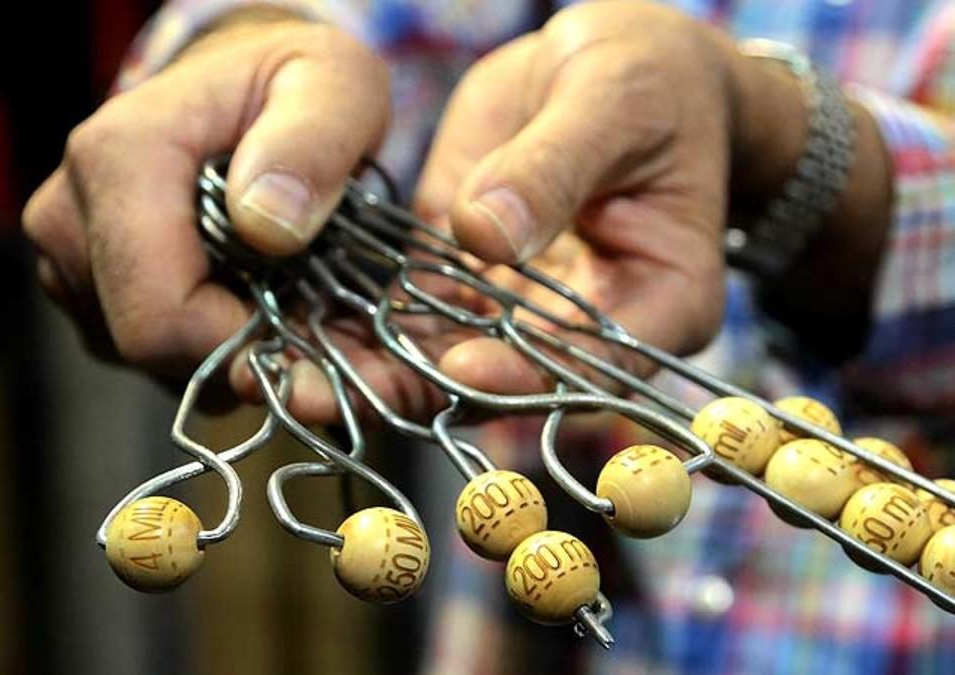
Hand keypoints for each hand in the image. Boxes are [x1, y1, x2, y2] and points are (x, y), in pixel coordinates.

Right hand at [22, 11, 389, 375]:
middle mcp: (70, 213)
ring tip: (288, 294)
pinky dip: (212, 344)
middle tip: (314, 313)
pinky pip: (150, 355)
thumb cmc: (297, 84)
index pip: (160, 315)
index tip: (312, 329)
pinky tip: (255, 299)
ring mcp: (70, 258)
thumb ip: (313, 146)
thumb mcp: (336, 87)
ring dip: (232, 350)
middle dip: (244, 350)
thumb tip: (266, 227)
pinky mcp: (86, 289)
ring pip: (152, 361)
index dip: (244, 344)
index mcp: (118, 158)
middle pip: (152, 347)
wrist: (253, 86)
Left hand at [274, 1, 743, 420]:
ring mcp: (526, 311)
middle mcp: (593, 326)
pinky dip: (359, 325)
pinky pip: (416, 313)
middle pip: (515, 378)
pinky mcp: (468, 280)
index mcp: (664, 297)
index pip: (602, 360)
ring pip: (452, 359)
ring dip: (373, 374)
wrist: (616, 64)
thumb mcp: (611, 103)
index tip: (461, 365)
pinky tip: (294, 330)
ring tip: (290, 382)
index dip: (533, 373)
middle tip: (333, 398)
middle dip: (424, 391)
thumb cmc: (646, 79)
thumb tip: (484, 233)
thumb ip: (553, 168)